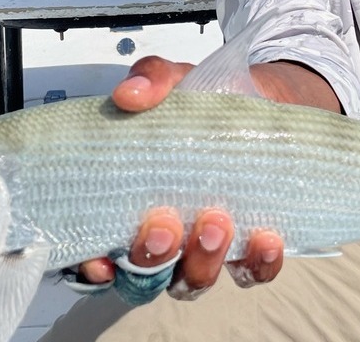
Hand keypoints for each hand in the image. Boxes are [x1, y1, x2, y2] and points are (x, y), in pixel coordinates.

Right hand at [75, 54, 285, 297]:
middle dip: (152, 257)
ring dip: (202, 261)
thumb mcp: (175, 81)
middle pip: (144, 276)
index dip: (93, 269)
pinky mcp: (248, 249)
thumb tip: (129, 94)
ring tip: (217, 222)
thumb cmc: (203, 104)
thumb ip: (152, 81)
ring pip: (193, 280)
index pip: (98, 254)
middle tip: (165, 225)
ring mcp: (203, 249)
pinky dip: (258, 264)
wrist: (262, 103)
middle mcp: (162, 238)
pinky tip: (266, 239)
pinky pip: (251, 273)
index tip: (101, 259)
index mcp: (129, 204)